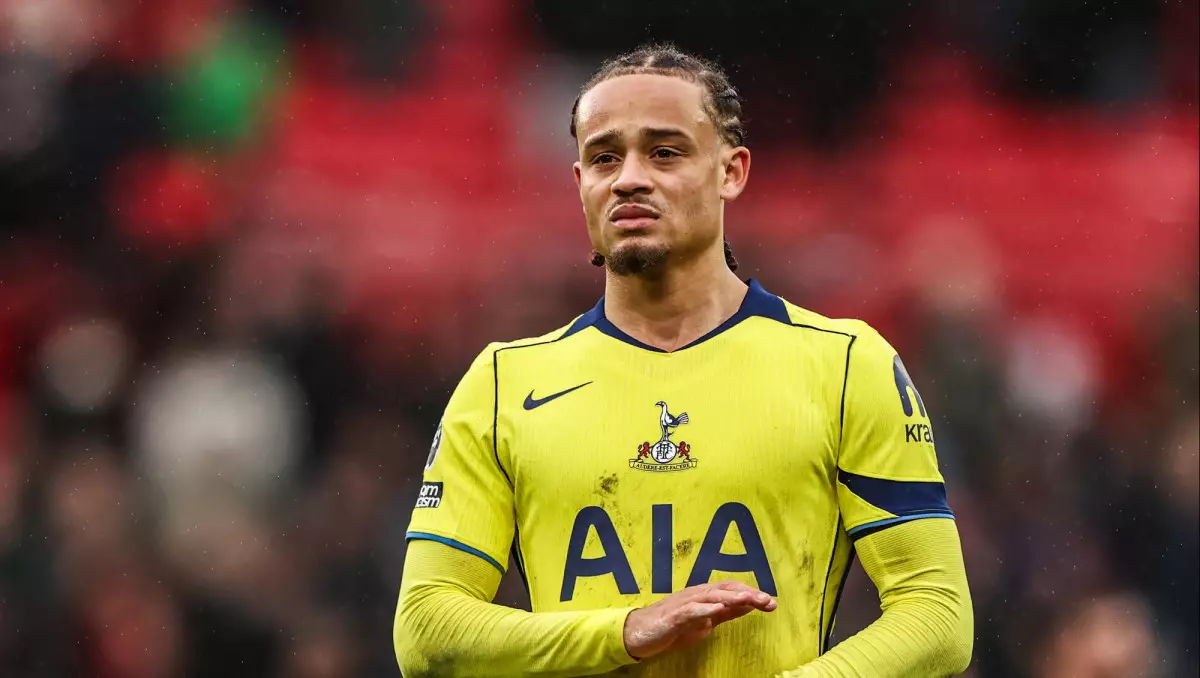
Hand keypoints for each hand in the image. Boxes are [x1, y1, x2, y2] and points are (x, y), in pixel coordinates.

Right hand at [622, 580, 776, 659]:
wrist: (639, 633)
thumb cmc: (672, 627)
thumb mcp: (704, 622)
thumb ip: (725, 613)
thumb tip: (749, 607)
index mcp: (705, 596)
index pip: (732, 589)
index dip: (752, 594)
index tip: (772, 603)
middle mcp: (696, 594)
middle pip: (725, 588)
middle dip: (748, 593)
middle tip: (768, 601)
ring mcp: (684, 603)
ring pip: (712, 595)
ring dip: (732, 597)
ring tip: (750, 600)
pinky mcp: (673, 616)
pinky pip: (691, 610)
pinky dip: (705, 609)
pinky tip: (718, 609)